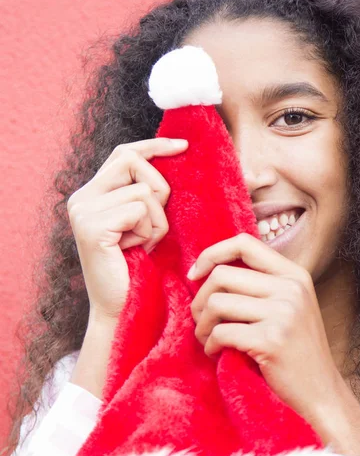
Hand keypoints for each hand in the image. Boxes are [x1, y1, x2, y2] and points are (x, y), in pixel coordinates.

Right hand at [67, 137, 187, 320]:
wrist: (122, 310)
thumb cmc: (138, 267)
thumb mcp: (142, 222)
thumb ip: (145, 191)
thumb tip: (177, 153)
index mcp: (90, 194)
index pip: (123, 152)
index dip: (154, 145)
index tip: (183, 146)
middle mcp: (80, 198)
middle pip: (133, 161)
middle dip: (159, 189)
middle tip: (153, 225)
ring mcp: (83, 211)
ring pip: (144, 190)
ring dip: (157, 220)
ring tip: (143, 244)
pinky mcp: (92, 227)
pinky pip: (141, 210)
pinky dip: (150, 231)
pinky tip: (137, 251)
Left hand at [189, 232, 342, 424]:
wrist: (321, 394)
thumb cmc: (295, 350)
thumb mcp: (288, 305)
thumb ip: (259, 284)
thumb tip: (207, 268)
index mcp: (294, 274)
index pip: (244, 243)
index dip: (212, 254)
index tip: (195, 274)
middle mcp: (291, 288)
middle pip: (222, 274)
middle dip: (199, 299)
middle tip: (200, 320)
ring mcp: (283, 313)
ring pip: (216, 302)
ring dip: (202, 324)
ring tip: (207, 338)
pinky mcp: (271, 340)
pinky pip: (221, 332)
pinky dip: (210, 344)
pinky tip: (216, 353)